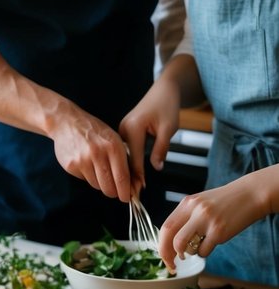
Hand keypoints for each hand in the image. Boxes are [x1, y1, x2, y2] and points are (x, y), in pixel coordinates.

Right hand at [51, 111, 131, 202]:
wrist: (67, 122)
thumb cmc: (94, 131)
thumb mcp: (113, 139)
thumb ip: (123, 160)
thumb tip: (132, 183)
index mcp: (113, 146)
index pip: (122, 178)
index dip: (125, 192)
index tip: (127, 197)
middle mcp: (98, 154)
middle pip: (109, 187)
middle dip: (113, 192)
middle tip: (113, 189)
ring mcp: (83, 160)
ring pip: (97, 185)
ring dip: (100, 182)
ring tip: (97, 168)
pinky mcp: (71, 166)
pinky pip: (84, 180)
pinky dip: (87, 176)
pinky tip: (85, 163)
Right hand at [119, 83, 180, 197]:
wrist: (162, 90)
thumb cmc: (167, 106)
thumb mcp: (168, 128)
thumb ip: (161, 148)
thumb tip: (156, 168)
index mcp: (133, 128)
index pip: (134, 158)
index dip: (136, 177)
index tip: (137, 193)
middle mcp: (122, 130)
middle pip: (123, 160)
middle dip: (127, 179)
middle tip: (131, 198)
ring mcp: (120, 131)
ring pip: (121, 157)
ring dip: (125, 173)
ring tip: (129, 191)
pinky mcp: (122, 133)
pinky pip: (122, 152)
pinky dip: (126, 164)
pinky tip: (128, 176)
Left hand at [158, 174, 275, 271]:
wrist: (250, 195)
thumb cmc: (225, 202)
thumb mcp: (201, 204)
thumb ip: (186, 218)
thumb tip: (171, 243)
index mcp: (187, 203)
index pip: (165, 227)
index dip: (161, 245)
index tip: (164, 256)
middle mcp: (194, 211)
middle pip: (171, 238)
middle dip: (168, 255)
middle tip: (172, 264)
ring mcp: (207, 221)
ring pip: (185, 247)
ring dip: (189, 253)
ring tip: (199, 245)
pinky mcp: (219, 232)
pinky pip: (203, 251)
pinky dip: (204, 252)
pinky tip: (213, 242)